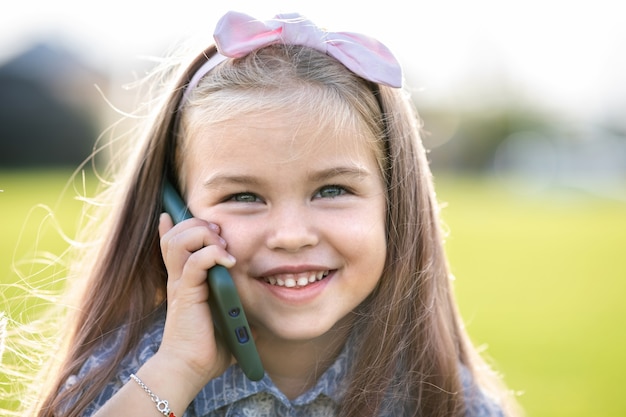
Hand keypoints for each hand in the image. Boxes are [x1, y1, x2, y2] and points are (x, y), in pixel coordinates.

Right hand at [157, 213, 235, 387]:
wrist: (189, 370)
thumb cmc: (208, 350)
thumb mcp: (228, 325)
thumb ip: (239, 316)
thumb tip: (258, 324)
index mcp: (185, 280)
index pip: (171, 243)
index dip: (173, 225)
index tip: (171, 213)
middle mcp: (178, 277)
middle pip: (176, 233)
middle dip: (199, 224)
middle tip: (219, 234)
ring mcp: (181, 284)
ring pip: (181, 240)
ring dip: (204, 235)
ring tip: (222, 246)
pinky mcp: (187, 293)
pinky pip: (195, 261)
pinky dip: (212, 254)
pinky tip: (228, 261)